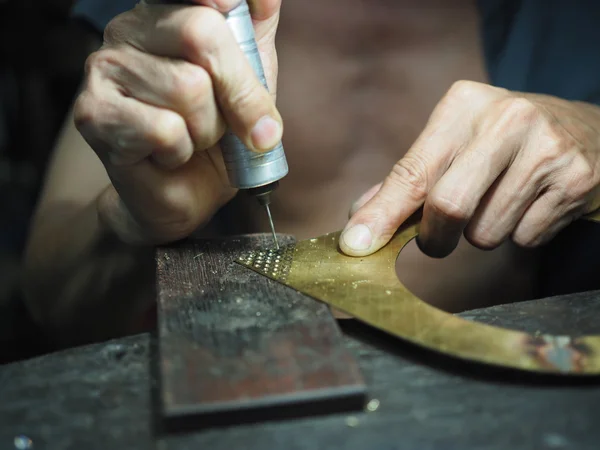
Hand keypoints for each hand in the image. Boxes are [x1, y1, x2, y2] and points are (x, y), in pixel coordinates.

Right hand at [74, 0, 282, 243]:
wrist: (183, 195)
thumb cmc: (217, 136)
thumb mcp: (250, 81)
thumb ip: (255, 37)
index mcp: (165, 15)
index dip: (223, 0)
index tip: (234, 8)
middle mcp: (128, 30)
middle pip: (201, 33)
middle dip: (239, 91)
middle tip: (246, 126)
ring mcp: (104, 69)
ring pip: (187, 88)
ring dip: (208, 129)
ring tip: (195, 139)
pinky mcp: (94, 113)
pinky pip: (165, 128)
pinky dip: (182, 151)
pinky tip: (170, 154)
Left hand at [341, 81, 599, 257]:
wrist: (587, 131)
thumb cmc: (502, 144)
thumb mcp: (455, 143)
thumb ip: (408, 178)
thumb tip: (360, 219)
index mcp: (463, 105)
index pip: (412, 171)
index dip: (383, 214)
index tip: (356, 244)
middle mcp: (506, 119)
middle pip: (448, 206)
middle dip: (435, 237)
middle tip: (438, 238)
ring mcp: (546, 148)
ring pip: (485, 234)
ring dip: (482, 234)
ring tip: (501, 202)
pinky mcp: (576, 181)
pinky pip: (525, 239)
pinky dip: (520, 233)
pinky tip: (532, 204)